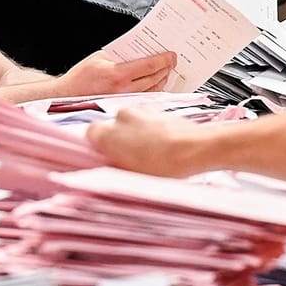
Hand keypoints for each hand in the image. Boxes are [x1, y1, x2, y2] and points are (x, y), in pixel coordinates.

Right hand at [60, 49, 178, 95]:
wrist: (67, 97)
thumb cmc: (81, 76)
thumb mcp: (99, 58)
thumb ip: (120, 55)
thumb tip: (140, 51)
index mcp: (117, 73)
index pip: (149, 65)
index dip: (163, 59)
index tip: (172, 55)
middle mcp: (123, 89)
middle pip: (154, 78)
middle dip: (166, 68)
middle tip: (173, 61)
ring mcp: (124, 100)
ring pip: (152, 89)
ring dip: (162, 79)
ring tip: (166, 71)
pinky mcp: (123, 106)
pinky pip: (144, 97)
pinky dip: (153, 89)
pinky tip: (156, 83)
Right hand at [86, 109, 205, 177]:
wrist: (195, 148)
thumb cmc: (165, 164)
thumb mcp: (130, 176)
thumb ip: (112, 167)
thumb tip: (105, 167)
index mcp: (107, 134)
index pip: (90, 135)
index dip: (99, 147)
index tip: (106, 157)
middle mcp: (121, 117)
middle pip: (112, 128)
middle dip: (119, 141)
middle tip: (129, 159)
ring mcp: (140, 111)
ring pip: (130, 123)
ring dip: (135, 135)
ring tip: (149, 154)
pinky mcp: (156, 109)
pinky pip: (146, 120)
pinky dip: (150, 130)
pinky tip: (160, 146)